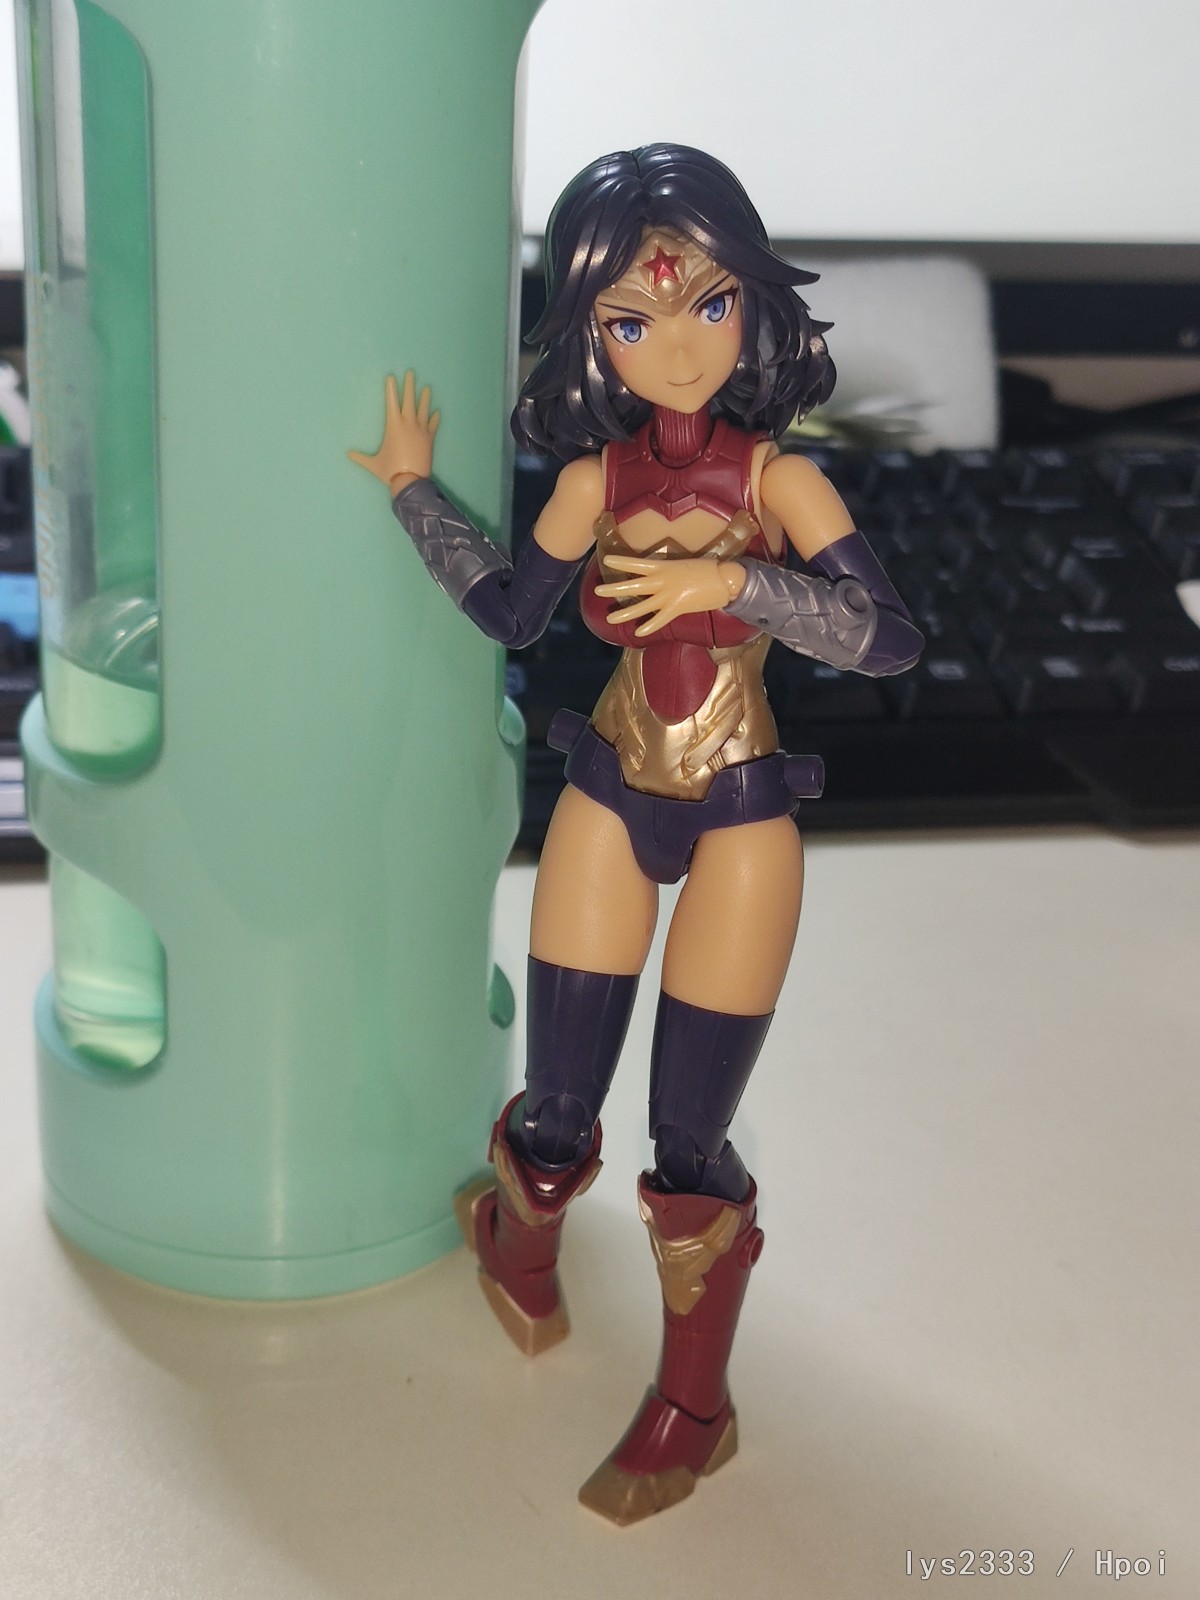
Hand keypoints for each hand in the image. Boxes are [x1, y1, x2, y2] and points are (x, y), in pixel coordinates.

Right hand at [348, 371, 440, 493]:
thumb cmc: (390, 470)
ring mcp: (421, 430)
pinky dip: (435, 418)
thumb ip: (360, 457)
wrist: (411, 480)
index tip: (391, 377)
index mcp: (393, 425)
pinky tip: (437, 411)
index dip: (391, 389)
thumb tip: (348, 454)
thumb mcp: (373, 463)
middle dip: (409, 385)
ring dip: (425, 397)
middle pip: (409, 400)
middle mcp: (408, 423)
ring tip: (427, 387)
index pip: (391, 402)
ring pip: (423, 409)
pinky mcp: (430, 439)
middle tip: (411, 373)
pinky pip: (433, 425)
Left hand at [595, 555, 744, 636]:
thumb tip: (660, 576)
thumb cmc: (708, 569)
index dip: (621, 562)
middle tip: (597, 589)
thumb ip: (669, 571)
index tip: (607, 560)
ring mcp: (669, 595)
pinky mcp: (678, 608)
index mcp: (664, 566)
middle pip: (632, 585)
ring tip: (609, 617)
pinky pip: (659, 620)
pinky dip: (649, 627)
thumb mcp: (684, 565)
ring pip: (641, 605)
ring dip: (624, 612)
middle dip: (614, 588)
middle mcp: (662, 580)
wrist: (725, 578)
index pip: (637, 563)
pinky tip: (639, 633)